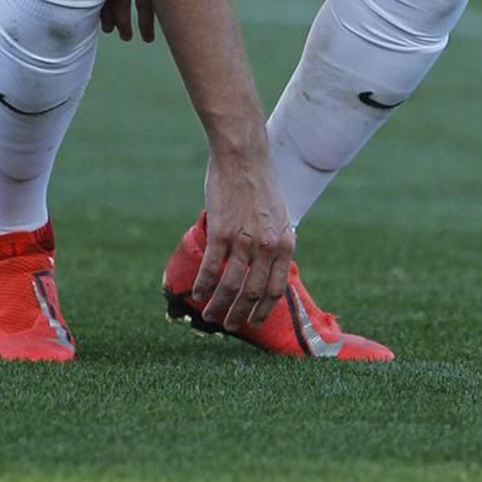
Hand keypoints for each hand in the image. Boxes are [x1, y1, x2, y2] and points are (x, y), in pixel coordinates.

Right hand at [195, 154, 294, 330]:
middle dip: (240, 315)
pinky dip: (202, 284)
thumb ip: (274, 240)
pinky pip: (210, 268)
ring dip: (219, 306)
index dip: (264, 310)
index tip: (254, 322)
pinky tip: (196, 293)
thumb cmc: (259, 181)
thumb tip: (266, 264)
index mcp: (285, 243)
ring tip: (210, 315)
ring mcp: (244, 240)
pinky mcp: (222, 233)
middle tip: (229, 325)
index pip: (276, 289)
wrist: (243, 156)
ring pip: (230, 286)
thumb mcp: (278, 215)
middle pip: (253, 293)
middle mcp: (267, 247)